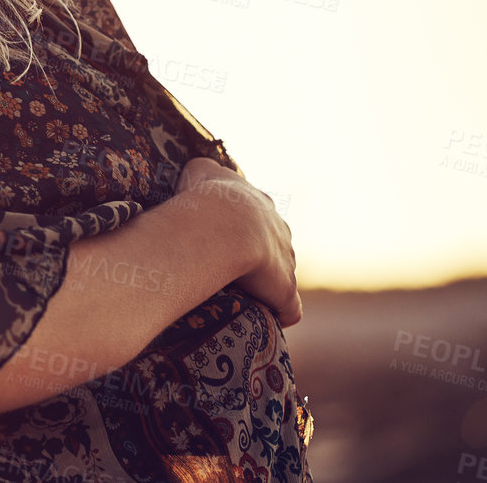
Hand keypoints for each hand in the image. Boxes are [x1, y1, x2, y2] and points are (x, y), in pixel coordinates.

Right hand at [175, 156, 301, 326]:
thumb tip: (199, 171)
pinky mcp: (285, 289)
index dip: (241, 225)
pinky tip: (266, 318)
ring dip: (266, 282)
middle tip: (228, 264)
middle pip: (274, 242)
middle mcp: (279, 230)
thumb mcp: (201, 170)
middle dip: (258, 252)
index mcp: (260, 205)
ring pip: (281, 272)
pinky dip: (280, 312)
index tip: (223, 234)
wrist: (224, 226)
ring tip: (239, 292)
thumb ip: (203, 169)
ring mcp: (286, 260)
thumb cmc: (206, 197)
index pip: (257, 215)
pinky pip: (288, 306)